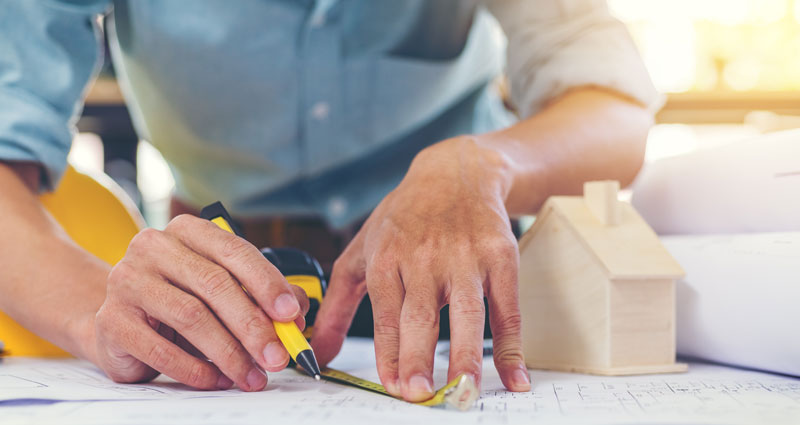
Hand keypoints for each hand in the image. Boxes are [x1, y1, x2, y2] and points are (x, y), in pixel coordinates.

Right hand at [94, 214, 308, 390]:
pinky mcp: (112, 321)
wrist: (121, 320)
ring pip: (191, 317)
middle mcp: (153, 247)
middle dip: (253, 326)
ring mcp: (127, 281)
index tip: (292, 314)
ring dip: (229, 353)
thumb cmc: (180, 300)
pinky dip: (196, 370)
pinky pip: (161, 350)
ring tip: (252, 375)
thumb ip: (261, 295)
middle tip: (278, 356)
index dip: (267, 283)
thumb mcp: (222, 290)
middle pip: (215, 285)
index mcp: (186, 230)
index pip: (234, 250)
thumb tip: (298, 312)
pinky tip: (218, 380)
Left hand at [312, 137, 530, 400]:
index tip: (392, 387)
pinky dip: (512, 347)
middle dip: (418, 357)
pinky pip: (507, 309)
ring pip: (467, 313)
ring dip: (466, 355)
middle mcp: (424, 257)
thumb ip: (338, 305)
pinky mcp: (500, 256)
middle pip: (421, 315)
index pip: (386, 314)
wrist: (454, 173)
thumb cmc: (403, 219)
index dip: (389, 353)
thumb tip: (316, 353)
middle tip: (417, 395)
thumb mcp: (361, 251)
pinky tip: (514, 378)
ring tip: (463, 391)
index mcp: (386, 257)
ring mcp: (465, 257)